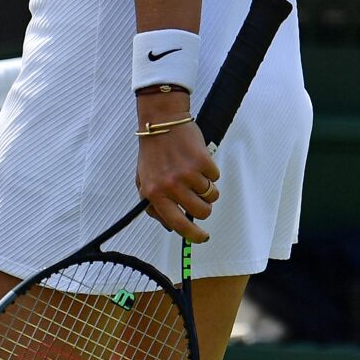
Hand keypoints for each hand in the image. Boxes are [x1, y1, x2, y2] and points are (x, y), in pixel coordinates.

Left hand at [135, 115, 217, 242]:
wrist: (161, 123)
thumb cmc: (152, 152)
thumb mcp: (144, 181)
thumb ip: (153, 205)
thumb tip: (169, 226)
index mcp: (155, 193)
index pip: (177, 224)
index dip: (193, 235)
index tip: (202, 237)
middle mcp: (171, 186)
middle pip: (201, 212)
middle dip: (204, 207)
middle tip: (198, 196)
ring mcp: (188, 174)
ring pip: (211, 196)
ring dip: (207, 188)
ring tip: (194, 174)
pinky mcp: (202, 162)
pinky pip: (215, 178)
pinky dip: (210, 172)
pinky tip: (197, 162)